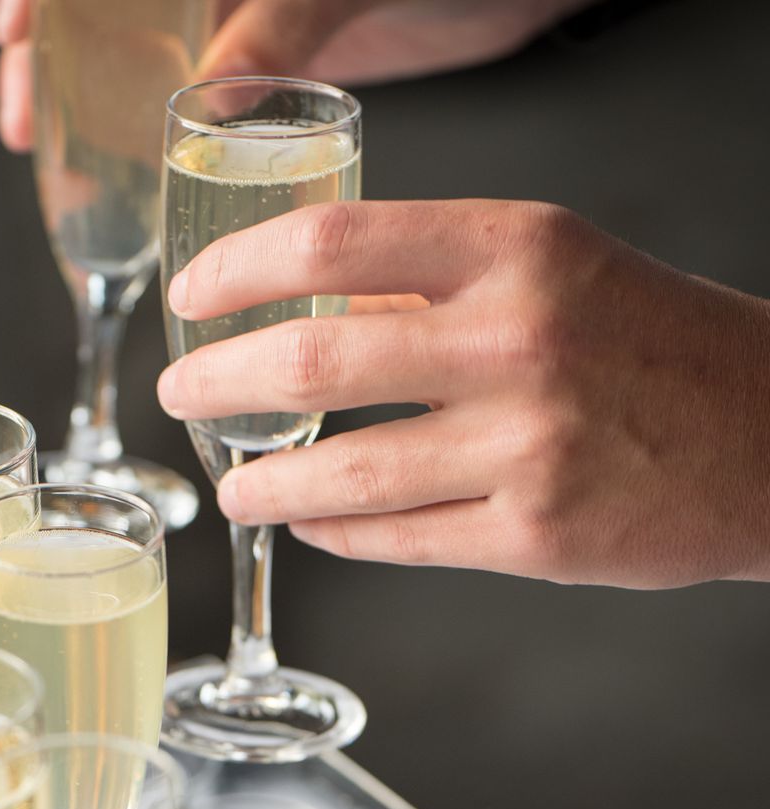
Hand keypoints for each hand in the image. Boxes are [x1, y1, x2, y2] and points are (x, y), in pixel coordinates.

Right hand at [0, 0, 590, 153]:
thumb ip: (283, 22)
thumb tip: (207, 100)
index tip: (15, 32)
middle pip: (106, 14)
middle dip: (48, 59)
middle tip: (18, 117)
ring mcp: (249, 17)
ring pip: (141, 58)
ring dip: (90, 105)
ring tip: (50, 153)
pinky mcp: (279, 61)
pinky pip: (194, 98)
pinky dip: (160, 133)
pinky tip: (137, 172)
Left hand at [154, 199, 769, 588]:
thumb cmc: (649, 341)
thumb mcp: (552, 267)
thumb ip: (427, 286)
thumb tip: (298, 311)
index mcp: (516, 251)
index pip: (330, 245)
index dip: (235, 273)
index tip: (191, 298)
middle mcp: (518, 342)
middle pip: (309, 364)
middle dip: (214, 385)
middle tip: (182, 395)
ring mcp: (527, 447)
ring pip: (340, 474)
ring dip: (260, 481)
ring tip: (233, 482)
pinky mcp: (535, 536)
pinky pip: (392, 539)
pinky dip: (331, 530)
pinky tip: (308, 519)